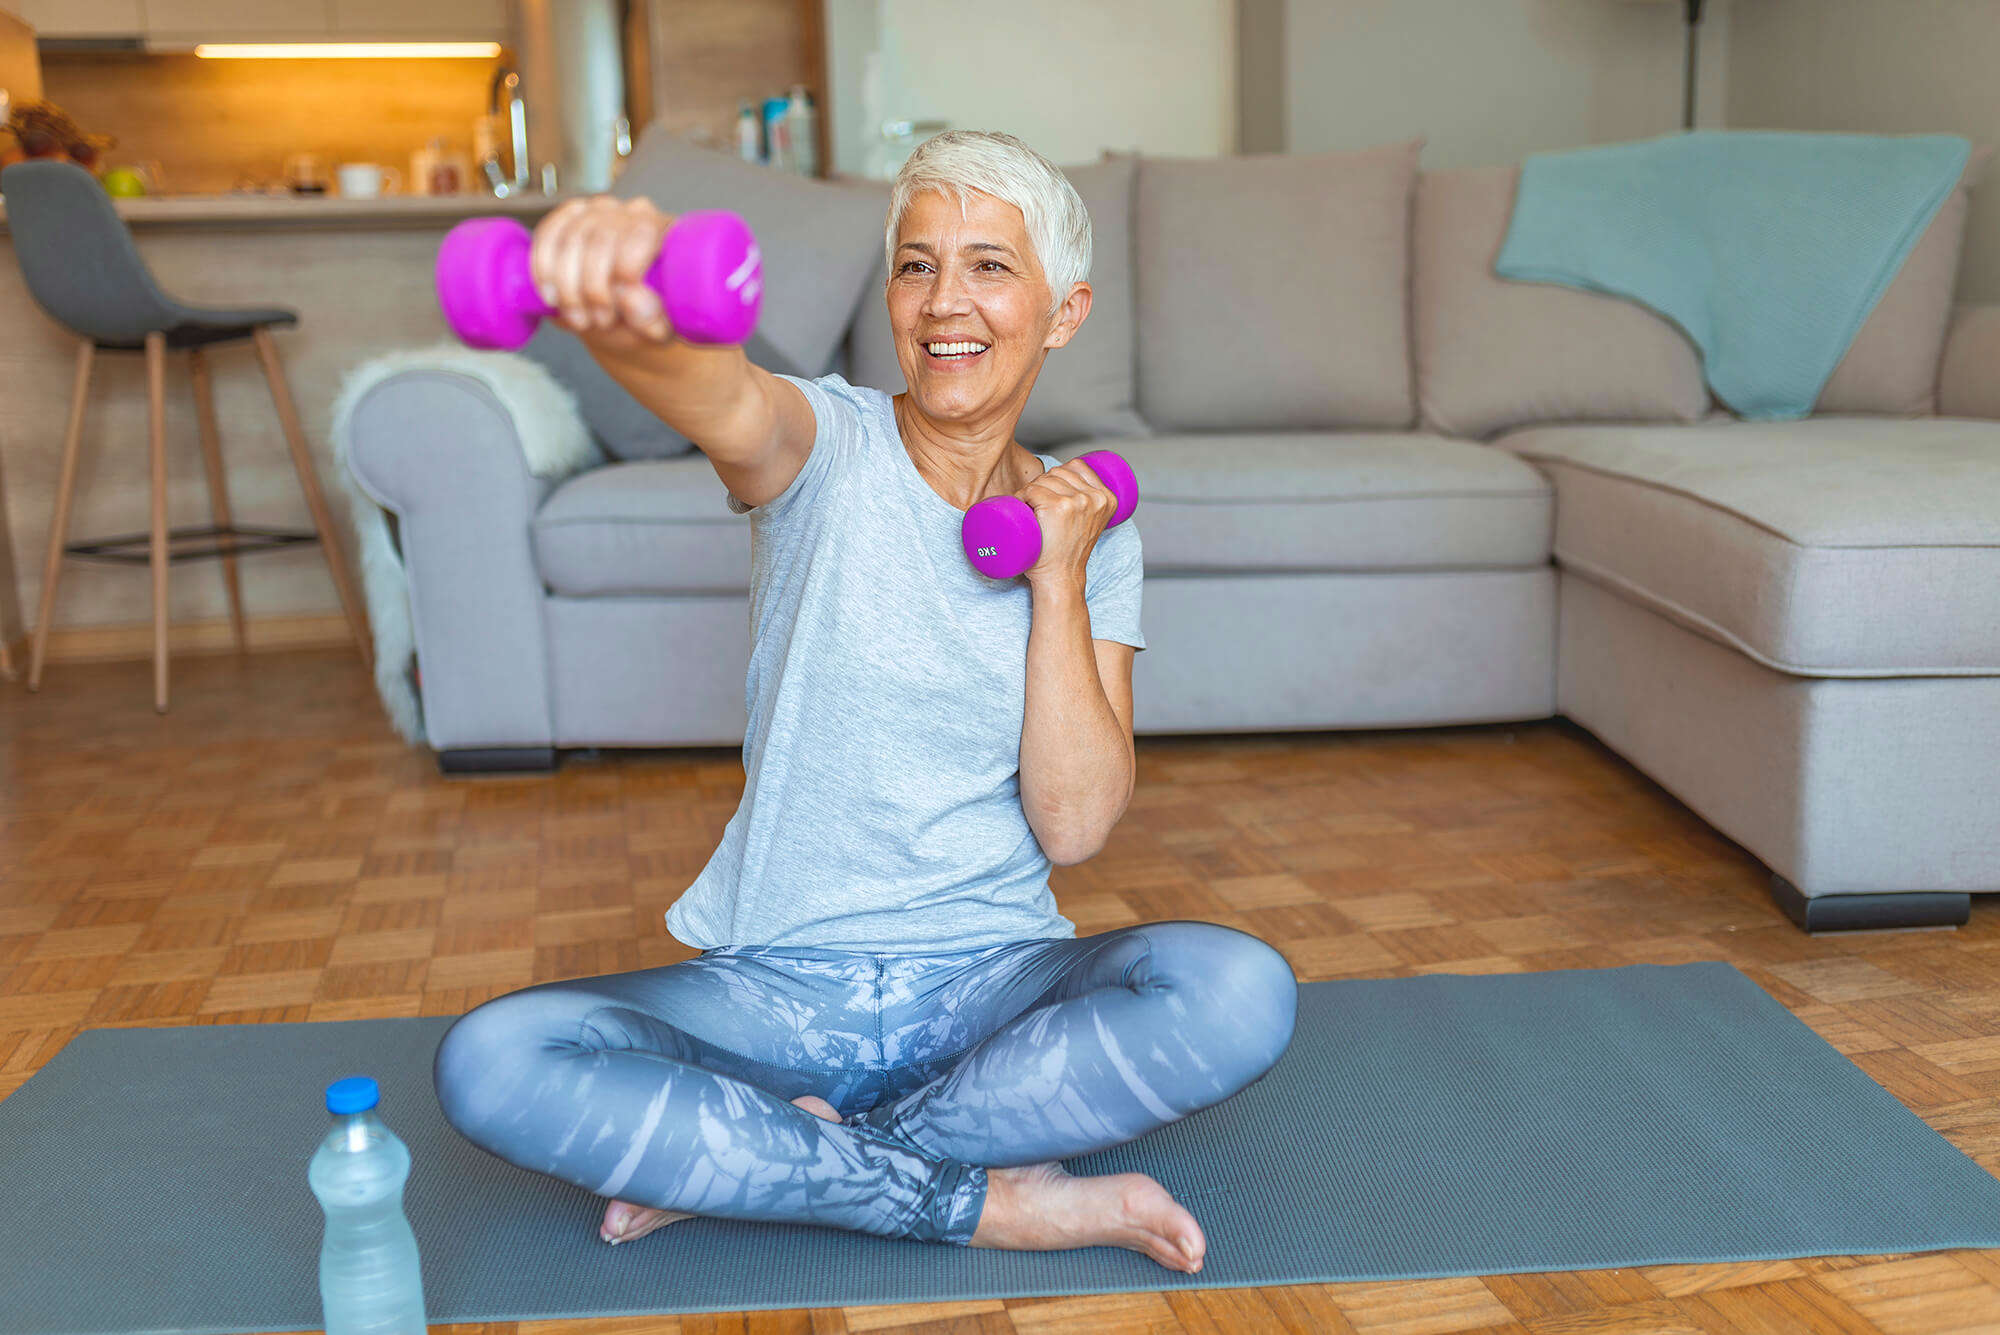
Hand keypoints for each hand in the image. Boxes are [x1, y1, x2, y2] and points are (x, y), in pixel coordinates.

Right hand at [528, 195, 676, 351]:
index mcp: (666, 232)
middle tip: (596, 322)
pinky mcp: (570, 218)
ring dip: (566, 285)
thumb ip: (650, 317)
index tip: (614, 308)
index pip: (641, 232)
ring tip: (578, 319)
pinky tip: (549, 295)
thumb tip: (628, 296)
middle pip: (600, 237)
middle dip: (591, 288)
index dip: (623, 267)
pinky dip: (543, 267)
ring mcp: (600, 212)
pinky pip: (548, 233)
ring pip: (569, 237)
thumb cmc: (647, 319)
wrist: (623, 319)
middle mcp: (633, 213)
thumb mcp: (657, 327)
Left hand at [1017, 457, 1118, 590]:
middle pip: (1058, 472)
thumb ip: (1089, 503)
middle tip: (1035, 507)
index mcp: (1107, 499)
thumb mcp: (1090, 523)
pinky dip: (1021, 497)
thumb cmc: (1068, 552)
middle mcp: (1095, 498)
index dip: (1058, 477)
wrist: (1060, 577)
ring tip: (1029, 510)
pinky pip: (1032, 490)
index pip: (1077, 466)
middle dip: (1042, 485)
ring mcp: (1077, 502)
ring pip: (1043, 480)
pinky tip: (1021, 509)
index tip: (1050, 495)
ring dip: (1029, 491)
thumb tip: (1069, 481)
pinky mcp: (1058, 507)